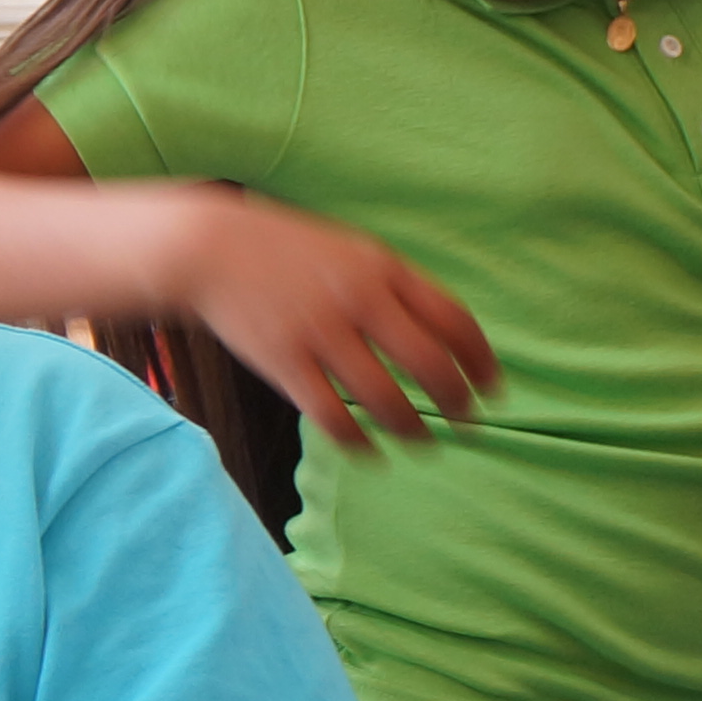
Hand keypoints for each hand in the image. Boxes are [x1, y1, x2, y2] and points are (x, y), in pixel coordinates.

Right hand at [165, 190, 499, 452]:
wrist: (207, 248)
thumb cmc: (283, 252)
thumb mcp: (348, 251)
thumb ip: (390, 286)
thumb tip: (436, 333)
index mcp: (382, 268)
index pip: (454, 319)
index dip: (481, 360)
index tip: (494, 388)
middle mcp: (359, 300)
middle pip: (428, 363)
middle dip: (456, 401)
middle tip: (467, 424)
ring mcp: (320, 332)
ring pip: (383, 396)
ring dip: (411, 428)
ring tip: (423, 445)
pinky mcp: (283, 362)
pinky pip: (331, 415)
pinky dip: (357, 441)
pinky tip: (370, 452)